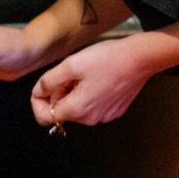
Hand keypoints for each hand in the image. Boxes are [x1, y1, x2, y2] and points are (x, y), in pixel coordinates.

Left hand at [30, 35, 166, 128]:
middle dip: (59, 94)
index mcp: (77, 109)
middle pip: (62, 112)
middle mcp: (90, 119)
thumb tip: (38, 92)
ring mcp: (104, 116)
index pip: (44, 117)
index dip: (38, 101)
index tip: (45, 86)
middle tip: (68, 74)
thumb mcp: (71, 64)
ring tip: (84, 74)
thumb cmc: (108, 59)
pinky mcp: (114, 111)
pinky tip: (96, 78)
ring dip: (74, 93)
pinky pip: (93, 106)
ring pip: (77, 109)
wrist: (140, 58)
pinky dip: (88, 94)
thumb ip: (49, 81)